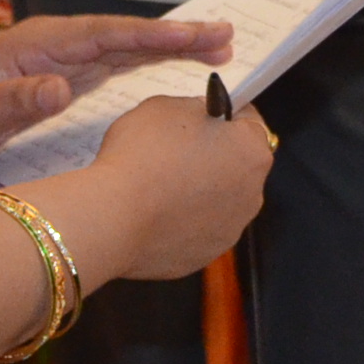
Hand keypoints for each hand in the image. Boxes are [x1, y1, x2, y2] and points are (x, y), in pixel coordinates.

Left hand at [0, 15, 233, 159]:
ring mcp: (72, 55)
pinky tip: (184, 62)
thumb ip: (16, 100)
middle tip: (228, 34)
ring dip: (176, 45)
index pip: (108, 34)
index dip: (151, 34)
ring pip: (133, 46)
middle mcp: (64, 42)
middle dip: (178, 33)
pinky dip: (156, 59)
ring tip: (223, 45)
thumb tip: (59, 90)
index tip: (190, 34)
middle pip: (130, 34)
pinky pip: (124, 62)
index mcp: (45, 42)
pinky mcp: (76, 72)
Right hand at [85, 93, 273, 279]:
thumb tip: (202, 115)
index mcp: (251, 152)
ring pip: (218, 201)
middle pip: (237, 165)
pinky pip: (195, 230)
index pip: (250, 122)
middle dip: (214, 155)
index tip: (208, 113)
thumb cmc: (142, 156)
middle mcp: (252, 195)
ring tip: (160, 183)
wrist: (111, 216)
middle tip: (178, 148)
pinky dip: (180, 221)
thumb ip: (195, 109)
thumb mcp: (167, 106)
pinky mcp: (203, 256)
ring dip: (198, 191)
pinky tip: (153, 212)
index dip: (226, 113)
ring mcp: (229, 231)